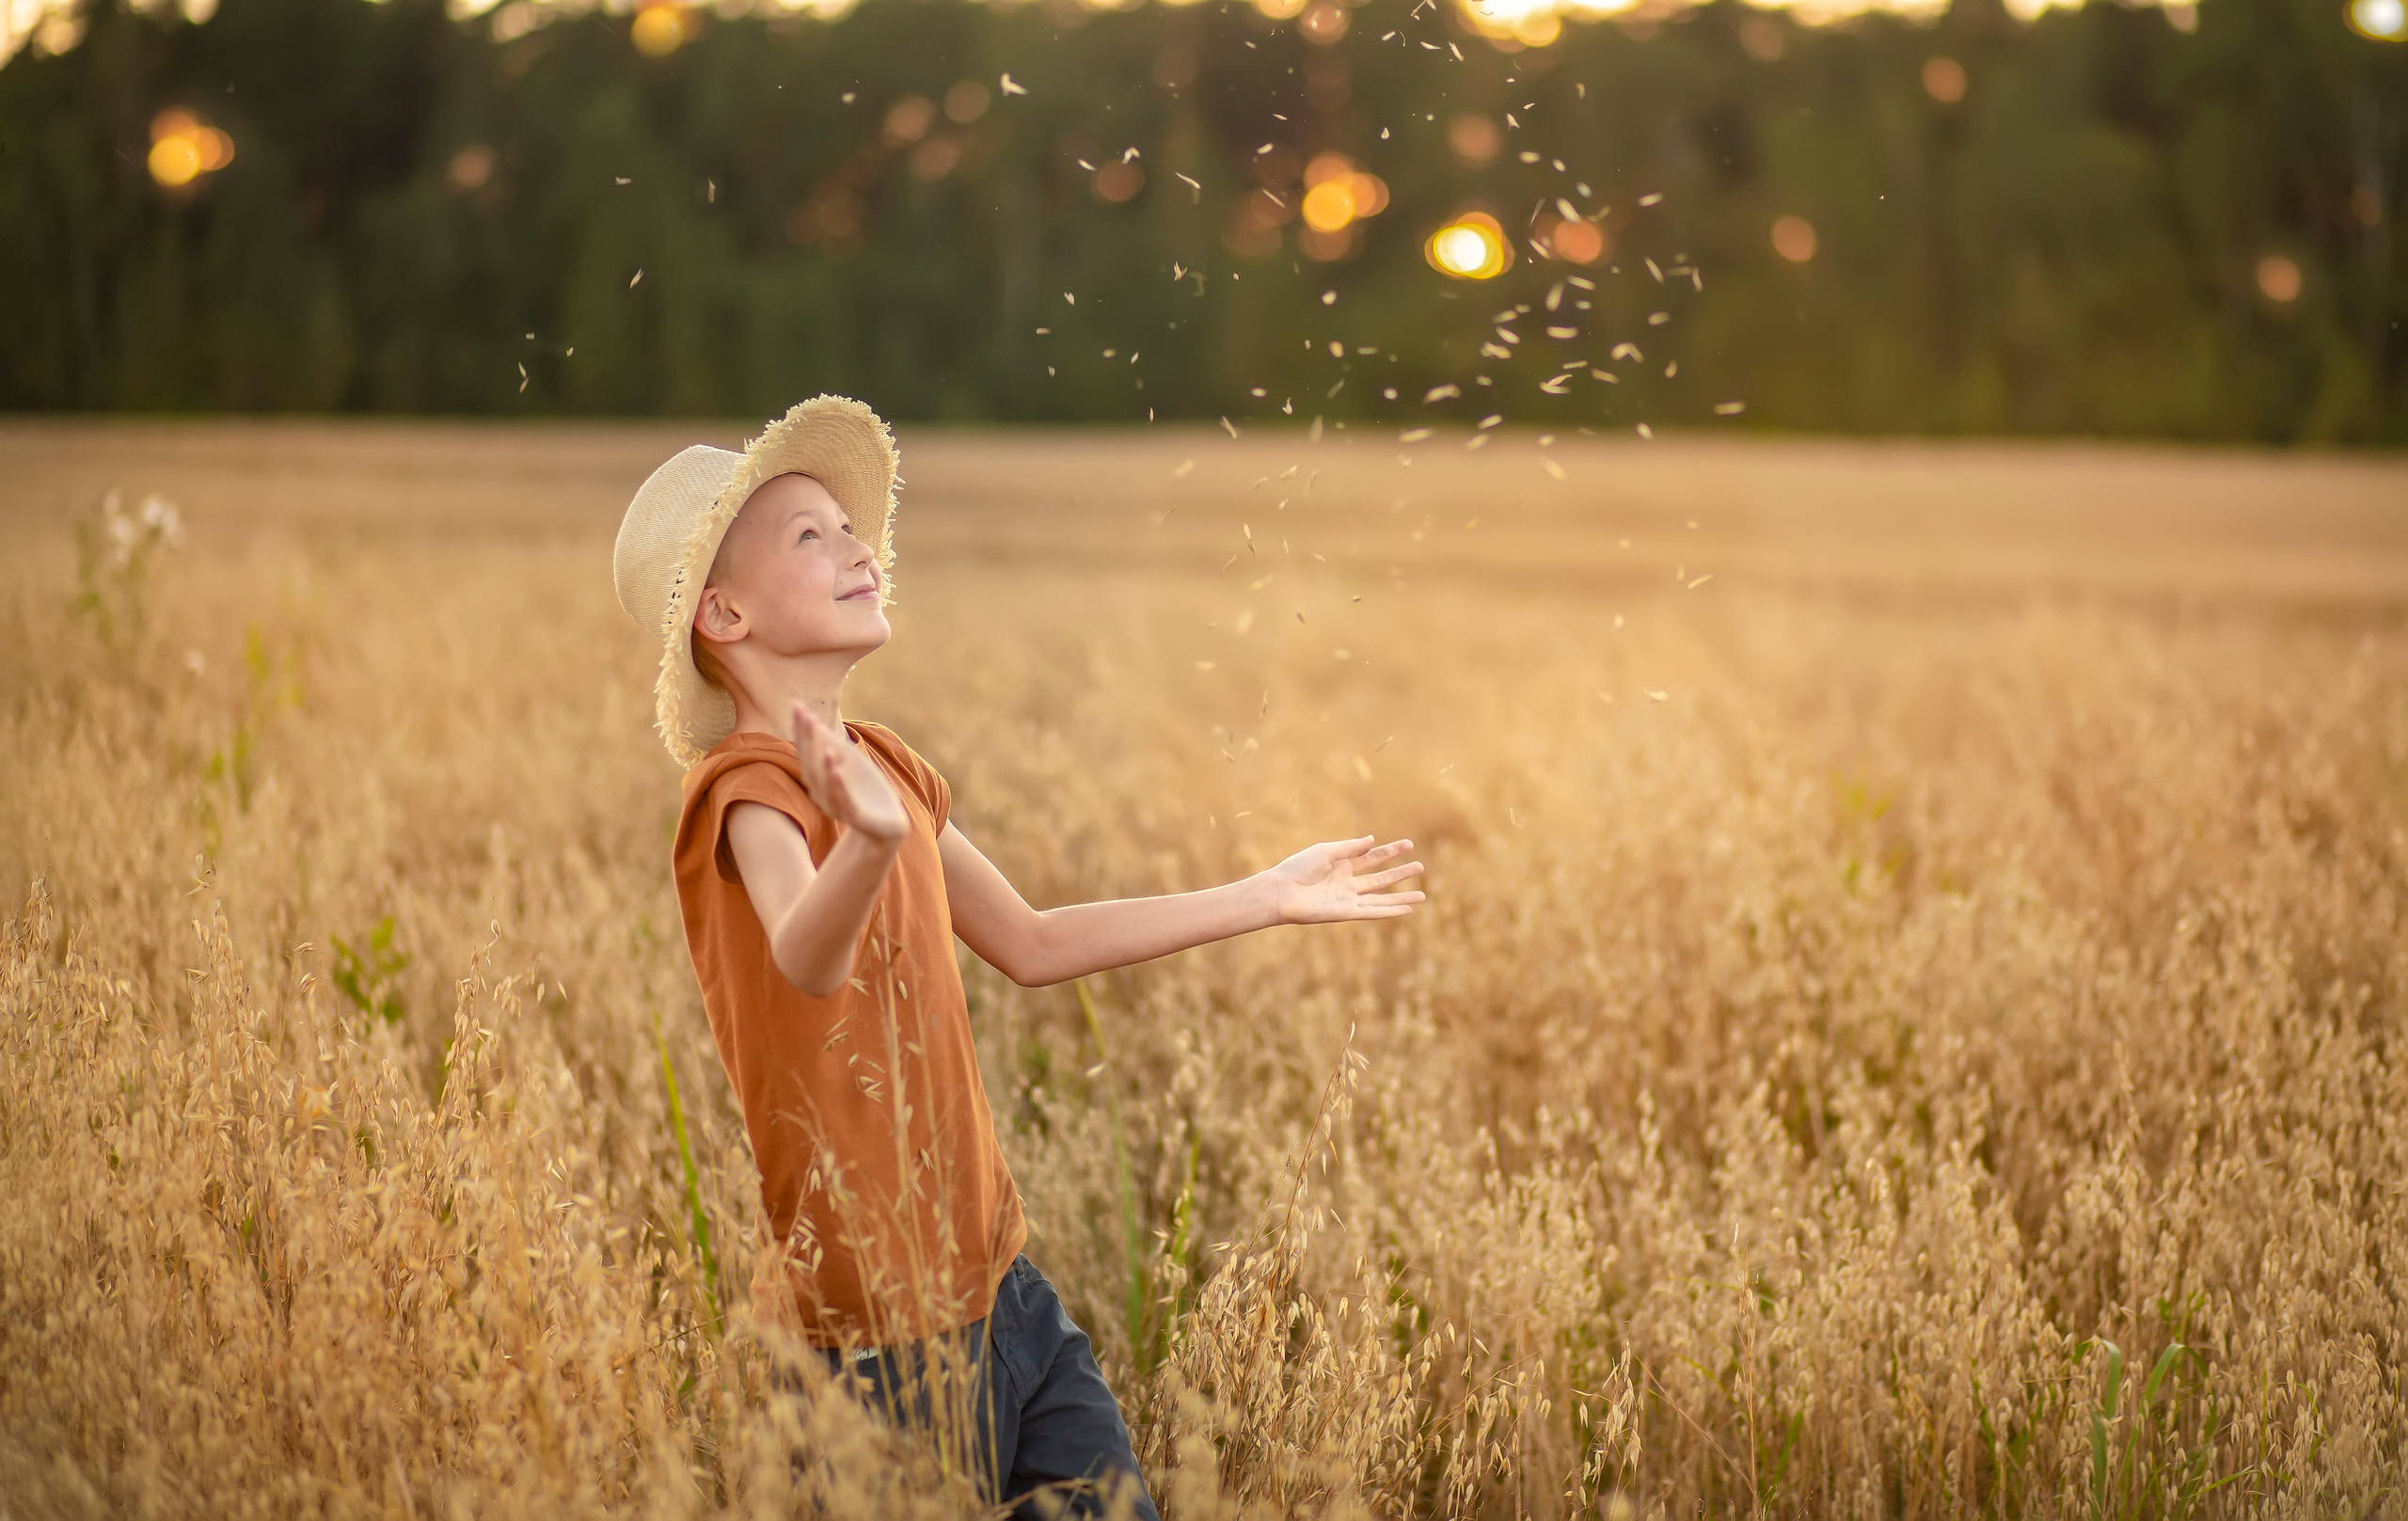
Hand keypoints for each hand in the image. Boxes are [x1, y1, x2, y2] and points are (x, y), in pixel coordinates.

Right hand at [790, 701, 908, 845]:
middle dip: (809, 741)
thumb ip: (830, 742)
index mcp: (819, 777)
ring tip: (825, 746)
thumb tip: (809, 716)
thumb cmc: (863, 787)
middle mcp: (822, 791)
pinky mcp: (856, 817)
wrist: (886, 819)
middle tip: (807, 717)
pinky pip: (844, 801)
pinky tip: (838, 771)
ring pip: (825, 785)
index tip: (797, 705)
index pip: (807, 750)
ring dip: (823, 765)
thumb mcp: (849, 760)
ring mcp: (837, 805)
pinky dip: (839, 786)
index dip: (801, 729)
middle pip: (811, 765)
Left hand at [1262, 834, 1425, 924]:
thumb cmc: (1297, 869)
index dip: (1391, 851)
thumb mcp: (1325, 852)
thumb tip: (1373, 840)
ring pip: (1381, 898)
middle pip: (1381, 878)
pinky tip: (1406, 909)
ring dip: (1401, 896)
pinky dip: (1390, 911)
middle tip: (1421, 866)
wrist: (1281, 891)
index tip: (1409, 844)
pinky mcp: (1346, 913)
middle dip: (1401, 873)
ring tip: (1423, 895)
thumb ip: (1349, 848)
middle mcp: (1348, 883)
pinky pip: (1373, 911)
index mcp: (1342, 866)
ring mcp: (1348, 899)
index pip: (1372, 858)